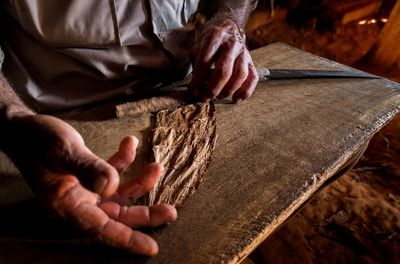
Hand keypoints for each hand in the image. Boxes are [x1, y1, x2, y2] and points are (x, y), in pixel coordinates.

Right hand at [2, 114, 176, 254]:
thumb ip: (88, 168)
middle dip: (145, 214)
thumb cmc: (37, 139)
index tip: (151, 248)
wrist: (22, 128)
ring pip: (120, 196)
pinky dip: (124, 161)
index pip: (100, 228)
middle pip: (117, 216)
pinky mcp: (89, 176)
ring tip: (156, 167)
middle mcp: (78, 201)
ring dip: (140, 183)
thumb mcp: (63, 151)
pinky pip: (113, 173)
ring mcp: (85, 189)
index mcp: (66, 203)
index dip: (126, 239)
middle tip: (170, 210)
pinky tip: (130, 143)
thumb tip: (112, 186)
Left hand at [190, 18, 258, 102]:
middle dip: (213, 89)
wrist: (229, 27)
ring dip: (228, 90)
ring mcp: (244, 52)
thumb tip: (197, 85)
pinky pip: (253, 78)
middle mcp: (231, 43)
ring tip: (218, 97)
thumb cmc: (210, 40)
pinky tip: (236, 99)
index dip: (198, 79)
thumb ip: (196, 62)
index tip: (194, 91)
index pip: (205, 61)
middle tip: (205, 97)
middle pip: (224, 71)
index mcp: (215, 37)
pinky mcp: (251, 61)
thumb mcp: (198, 45)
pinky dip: (245, 91)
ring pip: (240, 75)